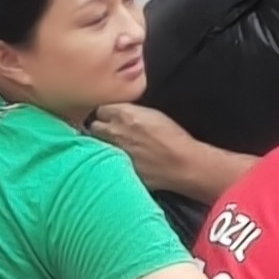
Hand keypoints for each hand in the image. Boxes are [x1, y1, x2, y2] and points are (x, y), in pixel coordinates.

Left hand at [90, 103, 223, 200]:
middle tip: (111, 133)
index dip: (106, 114)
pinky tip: (122, 163)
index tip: (111, 118)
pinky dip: (110, 162)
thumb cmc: (174, 138)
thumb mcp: (153, 114)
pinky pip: (105, 163)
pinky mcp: (116, 169)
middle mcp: (114, 132)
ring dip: (102, 145)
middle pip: (93, 127)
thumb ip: (130, 111)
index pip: (100, 109)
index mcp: (123, 114)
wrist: (184, 165)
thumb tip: (118, 112)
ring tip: (116, 149)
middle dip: (100, 129)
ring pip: (96, 146)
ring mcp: (113, 152)